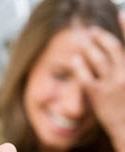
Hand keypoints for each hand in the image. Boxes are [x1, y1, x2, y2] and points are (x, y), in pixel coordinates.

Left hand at [72, 23, 124, 139]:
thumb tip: (112, 57)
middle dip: (100, 36)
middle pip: (112, 47)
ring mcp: (111, 84)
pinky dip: (79, 65)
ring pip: (97, 58)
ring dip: (88, 47)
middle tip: (91, 31)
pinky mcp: (98, 94)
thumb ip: (122, 68)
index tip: (120, 13)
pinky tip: (75, 59)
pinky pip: (85, 75)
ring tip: (82, 42)